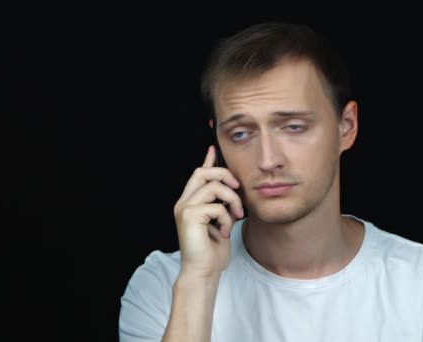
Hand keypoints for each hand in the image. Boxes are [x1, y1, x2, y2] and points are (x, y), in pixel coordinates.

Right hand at [173, 145, 244, 278]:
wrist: (203, 273)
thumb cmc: (212, 251)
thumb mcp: (221, 222)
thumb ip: (222, 205)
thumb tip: (232, 189)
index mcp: (190, 202)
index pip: (198, 174)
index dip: (208, 160)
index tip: (214, 148)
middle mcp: (183, 202)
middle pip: (204, 172)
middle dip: (225, 175)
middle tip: (238, 190)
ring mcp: (184, 208)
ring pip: (214, 186)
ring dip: (232, 200)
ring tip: (236, 217)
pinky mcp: (189, 216)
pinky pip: (216, 206)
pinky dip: (227, 219)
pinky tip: (224, 232)